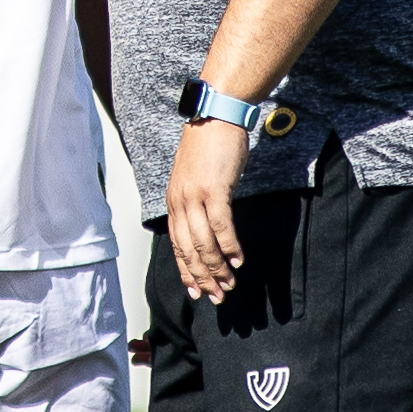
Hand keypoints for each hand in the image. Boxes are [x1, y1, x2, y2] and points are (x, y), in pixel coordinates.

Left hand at [164, 118, 247, 303]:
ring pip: (204, 243)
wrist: (216, 114)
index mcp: (174, 201)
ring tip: (229, 284)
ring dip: (217, 267)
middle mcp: (180, 201)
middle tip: (216, 296)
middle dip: (202, 277)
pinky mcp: (214, 189)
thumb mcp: (196, 177)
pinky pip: (221, 225)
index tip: (195, 291)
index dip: (185, 271)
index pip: (176, 245)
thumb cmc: (210, 145)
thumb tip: (208, 227)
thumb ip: (197, 202)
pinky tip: (238, 259)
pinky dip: (230, 246)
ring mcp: (195, 196)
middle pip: (188, 250)